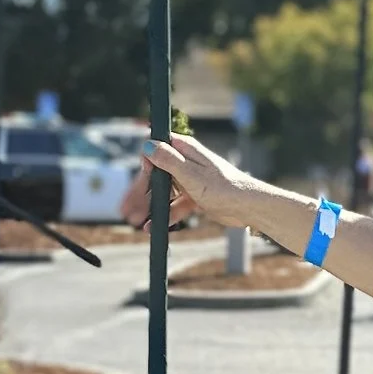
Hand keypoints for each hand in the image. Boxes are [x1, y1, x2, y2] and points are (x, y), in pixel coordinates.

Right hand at [134, 133, 257, 230]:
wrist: (248, 208)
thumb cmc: (223, 187)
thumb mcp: (191, 174)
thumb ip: (168, 160)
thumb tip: (147, 145)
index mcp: (185, 150)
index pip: (155, 150)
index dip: (144, 165)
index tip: (141, 181)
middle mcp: (186, 162)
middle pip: (155, 175)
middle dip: (140, 192)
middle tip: (125, 210)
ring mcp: (189, 180)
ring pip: (163, 192)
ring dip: (148, 206)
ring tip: (134, 221)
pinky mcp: (195, 197)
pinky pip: (174, 206)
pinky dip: (164, 216)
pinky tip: (152, 228)